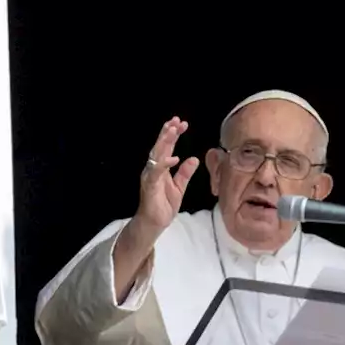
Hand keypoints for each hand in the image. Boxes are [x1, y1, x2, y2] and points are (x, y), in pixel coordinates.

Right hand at [135, 117, 199, 233]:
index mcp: (160, 168)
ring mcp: (150, 176)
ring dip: (164, 142)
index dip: (173, 134)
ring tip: (172, 130)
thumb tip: (194, 158)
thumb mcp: (179, 187)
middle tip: (176, 121)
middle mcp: (153, 169)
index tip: (182, 123)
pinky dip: (164, 164)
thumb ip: (185, 173)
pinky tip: (174, 158)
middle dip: (167, 132)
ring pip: (156, 154)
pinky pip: (157, 172)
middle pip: (160, 146)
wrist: (153, 224)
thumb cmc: (163, 205)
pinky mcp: (150, 186)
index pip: (167, 147)